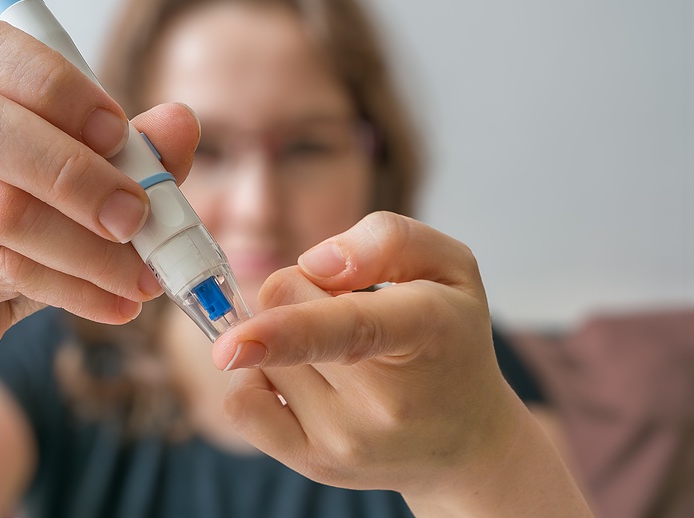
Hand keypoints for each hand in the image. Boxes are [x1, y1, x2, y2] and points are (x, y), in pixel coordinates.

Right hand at [0, 17, 199, 375]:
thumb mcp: (87, 188)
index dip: (51, 81)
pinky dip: (76, 290)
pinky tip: (116, 303)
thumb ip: (136, 154)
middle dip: (73, 168)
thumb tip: (181, 122)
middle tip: (137, 215)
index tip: (116, 131)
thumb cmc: (23, 235)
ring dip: (90, 247)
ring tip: (143, 276)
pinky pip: (3, 272)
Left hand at [213, 211, 520, 496]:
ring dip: (283, 337)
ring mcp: (345, 438)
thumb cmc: (451, 340)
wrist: (469, 441)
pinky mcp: (314, 462)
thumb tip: (314, 263)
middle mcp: (384, 398)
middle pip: (282, 304)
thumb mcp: (449, 266)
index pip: (349, 328)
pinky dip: (254, 379)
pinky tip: (298, 377)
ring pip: (258, 350)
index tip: (232, 343)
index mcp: (426, 331)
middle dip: (303, 291)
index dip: (285, 331)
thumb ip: (388, 240)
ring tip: (338, 354)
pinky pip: (244, 406)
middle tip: (348, 311)